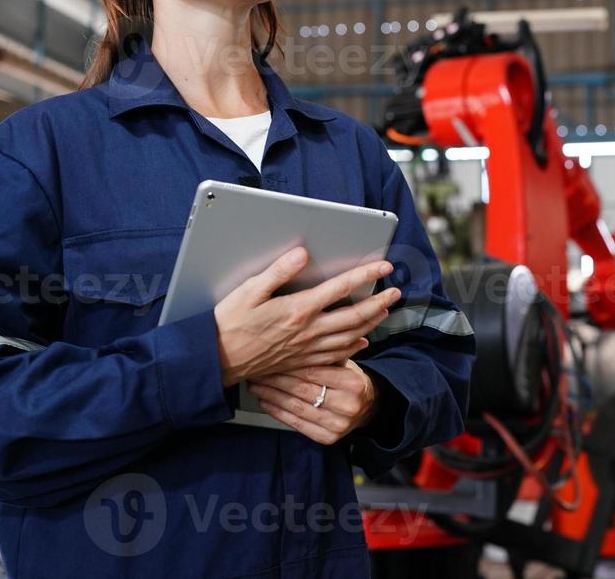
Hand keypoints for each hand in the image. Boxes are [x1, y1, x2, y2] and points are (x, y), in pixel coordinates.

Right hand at [214, 247, 400, 386]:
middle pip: (354, 315)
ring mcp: (307, 348)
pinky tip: (362, 342)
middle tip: (396, 290)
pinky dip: (354, 347)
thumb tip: (302, 254)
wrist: (218, 360)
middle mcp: (308, 330)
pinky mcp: (302, 360)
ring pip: (350, 336)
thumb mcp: (249, 290)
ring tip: (385, 311)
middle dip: (379, 301)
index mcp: (298, 309)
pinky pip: (336, 355)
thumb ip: (279, 271)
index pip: (340, 288)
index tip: (383, 265)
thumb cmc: (229, 323)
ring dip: (371, 322)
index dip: (365, 274)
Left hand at [246, 360, 380, 444]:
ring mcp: (338, 425)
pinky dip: (278, 413)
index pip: (313, 373)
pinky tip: (266, 402)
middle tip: (258, 372)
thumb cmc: (349, 380)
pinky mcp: (328, 438)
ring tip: (256, 386)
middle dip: (275, 380)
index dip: (288, 366)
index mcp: (353, 383)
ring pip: (297, 408)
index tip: (270, 360)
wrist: (366, 407)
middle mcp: (347, 406)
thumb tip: (289, 344)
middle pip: (302, 390)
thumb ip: (322, 356)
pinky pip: (297, 424)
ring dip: (272, 396)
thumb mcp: (344, 363)